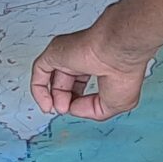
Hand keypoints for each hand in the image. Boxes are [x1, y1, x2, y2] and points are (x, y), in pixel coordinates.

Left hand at [31, 21, 153, 120]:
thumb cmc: (124, 72)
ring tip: (59, 108)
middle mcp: (81, 58)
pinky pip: (39, 71)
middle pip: (65, 82)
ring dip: (53, 98)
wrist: (118, 51)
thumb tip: (72, 109)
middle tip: (68, 109)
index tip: (83, 109)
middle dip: (65, 100)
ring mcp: (68, 55)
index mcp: (98, 65)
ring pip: (52, 78)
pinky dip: (39, 90)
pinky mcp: (55, 52)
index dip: (79, 101)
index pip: (80, 83)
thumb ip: (91, 110)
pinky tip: (45, 104)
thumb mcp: (113, 104)